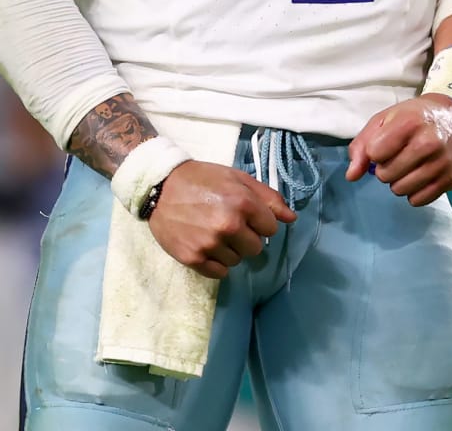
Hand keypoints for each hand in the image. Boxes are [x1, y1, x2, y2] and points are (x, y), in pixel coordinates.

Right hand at [145, 161, 294, 279]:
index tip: (245, 215)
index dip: (259, 222)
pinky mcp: (193, 258)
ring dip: (229, 250)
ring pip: (237, 261)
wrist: (160, 186)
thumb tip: (291, 218)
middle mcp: (228, 226)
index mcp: (243, 203)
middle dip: (246, 237)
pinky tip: (206, 245)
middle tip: (228, 224)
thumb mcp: (237, 178)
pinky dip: (216, 263)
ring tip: (213, 232)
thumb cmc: (202, 179)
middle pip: (255, 248)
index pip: (270, 228)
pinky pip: (219, 273)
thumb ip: (267, 197)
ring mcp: (210, 244)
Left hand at [345, 95, 451, 206]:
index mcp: (409, 123)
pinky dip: (413, 192)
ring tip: (408, 166)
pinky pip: (418, 200)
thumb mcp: (384, 120)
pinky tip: (419, 176)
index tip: (385, 144)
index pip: (375, 153)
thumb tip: (352, 175)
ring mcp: (441, 163)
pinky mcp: (451, 179)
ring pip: (400, 190)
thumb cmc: (414, 117)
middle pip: (386, 175)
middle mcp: (428, 143)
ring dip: (398, 181)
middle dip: (385, 168)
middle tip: (397, 156)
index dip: (375, 151)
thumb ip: (362, 145)